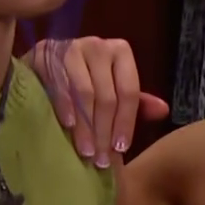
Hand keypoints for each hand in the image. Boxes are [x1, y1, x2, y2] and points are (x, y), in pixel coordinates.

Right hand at [27, 38, 168, 167]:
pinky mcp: (45, 54)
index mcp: (120, 51)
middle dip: (105, 131)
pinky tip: (68, 127)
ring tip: (86, 151)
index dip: (126, 122)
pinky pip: (59, 86)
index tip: (121, 148)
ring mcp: (70, 48)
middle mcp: (98, 45)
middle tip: (101, 158)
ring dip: (86, 127)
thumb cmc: (84, 79)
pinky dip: (65, 108)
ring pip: (85, 93)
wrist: (42, 64)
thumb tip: (163, 110)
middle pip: (107, 95)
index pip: (129, 91)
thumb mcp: (113, 88)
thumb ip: (136, 101)